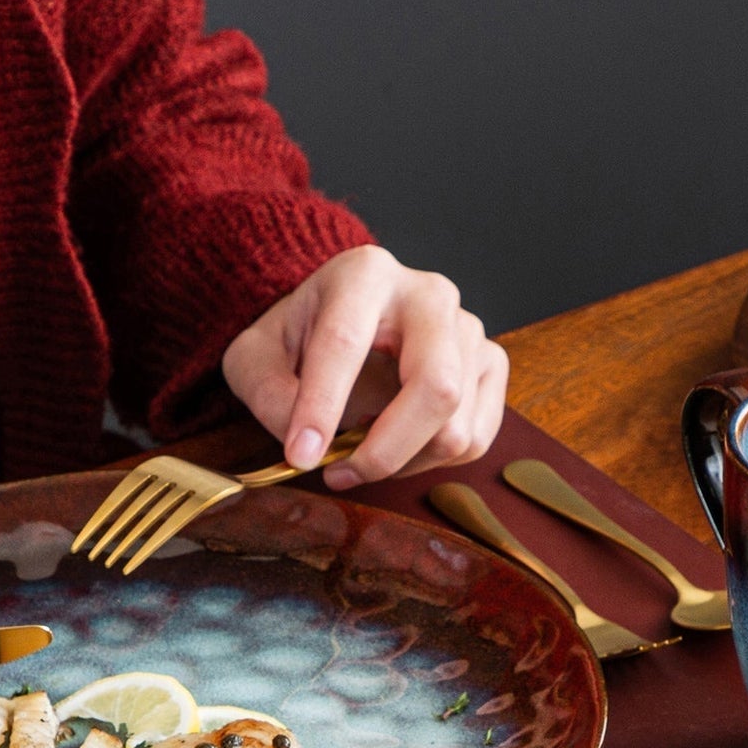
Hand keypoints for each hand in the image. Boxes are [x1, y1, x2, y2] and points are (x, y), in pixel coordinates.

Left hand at [223, 245, 508, 489]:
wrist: (346, 320)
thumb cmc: (301, 337)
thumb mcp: (256, 356)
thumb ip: (268, 393)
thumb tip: (308, 446)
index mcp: (364, 274)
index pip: (347, 343)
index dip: (322, 407)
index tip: (301, 456)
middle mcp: (429, 294)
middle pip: (435, 386)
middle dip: (386, 450)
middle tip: (339, 473)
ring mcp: (468, 328)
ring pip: (456, 426)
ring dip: (403, 462)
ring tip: (361, 454)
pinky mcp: (490, 364)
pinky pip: (475, 438)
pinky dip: (432, 462)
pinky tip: (399, 446)